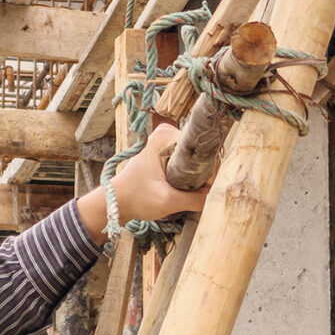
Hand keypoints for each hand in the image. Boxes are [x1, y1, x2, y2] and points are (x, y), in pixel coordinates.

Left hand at [79, 121, 209, 240]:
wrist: (116, 202)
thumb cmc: (136, 198)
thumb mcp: (169, 201)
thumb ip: (196, 199)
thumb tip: (218, 196)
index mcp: (166, 136)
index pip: (202, 148)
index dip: (209, 169)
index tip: (205, 187)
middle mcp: (167, 132)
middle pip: (200, 152)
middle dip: (202, 174)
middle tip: (195, 192)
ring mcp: (166, 140)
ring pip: (195, 158)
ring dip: (196, 176)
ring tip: (186, 191)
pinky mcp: (165, 151)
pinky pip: (188, 161)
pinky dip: (189, 176)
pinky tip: (183, 188)